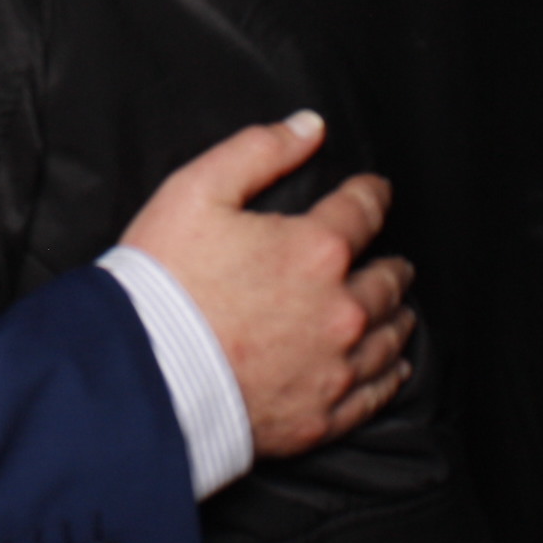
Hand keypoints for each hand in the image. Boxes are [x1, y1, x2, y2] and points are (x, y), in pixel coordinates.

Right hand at [120, 112, 418, 457]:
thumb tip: (309, 126)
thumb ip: (258, 150)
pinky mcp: (321, 416)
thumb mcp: (197, 191)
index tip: (374, 191)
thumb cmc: (164, 282)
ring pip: (389, 337)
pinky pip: (375, 393)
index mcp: (316, 250)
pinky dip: (390, 374)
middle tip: (393, 261)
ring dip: (397, 316)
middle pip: (387, 280)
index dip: (371, 194)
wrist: (143, 375)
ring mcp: (334, 368)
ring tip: (400, 309)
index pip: (363, 210)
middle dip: (391, 264)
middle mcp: (340, 310)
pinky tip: (393, 365)